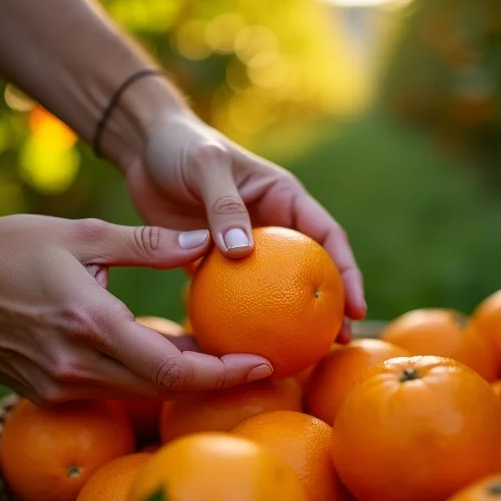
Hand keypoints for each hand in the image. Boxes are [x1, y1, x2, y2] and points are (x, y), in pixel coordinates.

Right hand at [0, 214, 272, 404]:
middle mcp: (75, 365)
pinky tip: (165, 355)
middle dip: (213, 379)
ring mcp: (58, 385)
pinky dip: (144, 377)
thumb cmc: (11, 247)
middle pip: (162, 388)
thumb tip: (206, 243)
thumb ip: (149, 244)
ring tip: (217, 355)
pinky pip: (110, 391)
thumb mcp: (84, 234)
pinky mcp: (45, 391)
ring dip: (179, 377)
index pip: (172, 367)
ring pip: (138, 393)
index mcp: (89, 323)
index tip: (262, 365)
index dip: (223, 373)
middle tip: (254, 362)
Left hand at [115, 110, 366, 328]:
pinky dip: (242, 317)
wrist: (145, 149)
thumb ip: (224, 205)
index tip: (355, 309)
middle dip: (330, 305)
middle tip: (338, 341)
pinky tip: (242, 345)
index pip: (327, 237)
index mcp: (283, 198)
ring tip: (301, 353)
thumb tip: (243, 255)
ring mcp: (246, 245)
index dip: (347, 273)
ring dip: (290, 318)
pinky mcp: (216, 260)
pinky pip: (235, 293)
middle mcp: (271, 224)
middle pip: (311, 269)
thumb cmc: (181, 147)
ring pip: (276, 287)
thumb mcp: (207, 167)